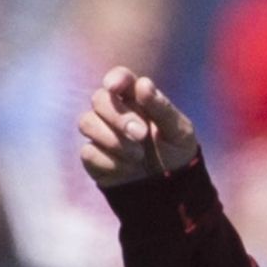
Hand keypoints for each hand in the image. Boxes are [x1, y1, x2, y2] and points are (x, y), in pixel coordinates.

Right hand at [77, 66, 199, 188]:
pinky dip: (109, 161)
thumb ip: (162, 108)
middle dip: (119, 117)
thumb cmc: (176, 153)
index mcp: (138, 100)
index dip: (115, 78)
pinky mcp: (93, 156)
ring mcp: (101, 133)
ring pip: (87, 122)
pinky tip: (128, 169)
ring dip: (113, 139)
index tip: (114, 86)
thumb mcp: (179, 132)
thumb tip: (143, 84)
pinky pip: (88, 152)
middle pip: (99, 99)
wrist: (172, 188)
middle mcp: (115, 112)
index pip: (120, 78)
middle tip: (141, 135)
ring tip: (138, 156)